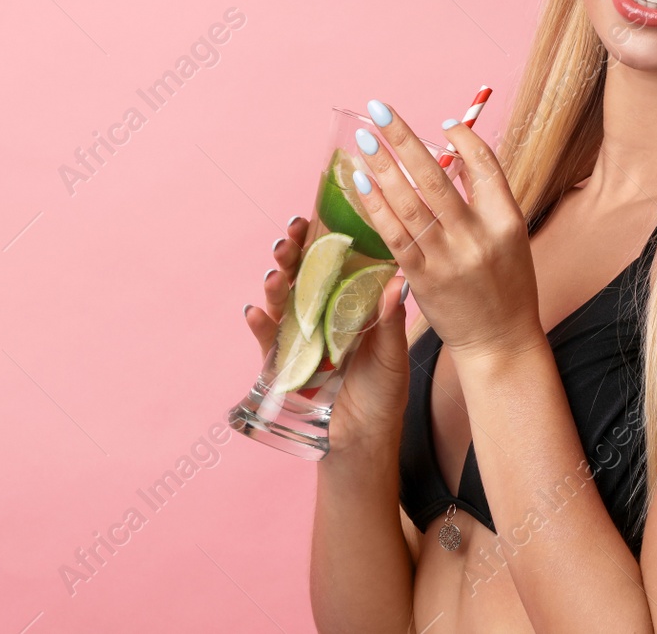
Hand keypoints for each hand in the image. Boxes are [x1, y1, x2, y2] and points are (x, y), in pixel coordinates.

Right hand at [243, 215, 411, 456]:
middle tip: (290, 237)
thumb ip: (390, 322)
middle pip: (302, 274)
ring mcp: (300, 337)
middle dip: (293, 253)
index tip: (319, 217)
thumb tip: (399, 282)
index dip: (325, 240)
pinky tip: (256, 313)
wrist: (364, 439)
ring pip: (281, 300)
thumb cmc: (384, 394)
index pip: (335, 264)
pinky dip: (259, 325)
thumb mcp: (393, 356)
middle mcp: (322, 315)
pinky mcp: (282, 363)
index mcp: (351, 306)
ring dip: (275, 284)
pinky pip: (266, 339)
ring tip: (275, 273)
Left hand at [351, 99, 543, 364]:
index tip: (442, 123)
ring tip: (362, 139)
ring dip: (382, 167)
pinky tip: (361, 184)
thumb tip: (456, 157)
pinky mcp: (423, 279)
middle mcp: (478, 236)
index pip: (486, 166)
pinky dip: (376, 207)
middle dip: (404, 139)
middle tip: (379, 110)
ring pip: (410, 202)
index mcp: (507, 221)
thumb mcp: (510, 238)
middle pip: (437, 176)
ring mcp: (449, 258)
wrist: (499, 343)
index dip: (464, 140)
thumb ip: (486, 199)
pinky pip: (395, 235)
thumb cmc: (505, 287)